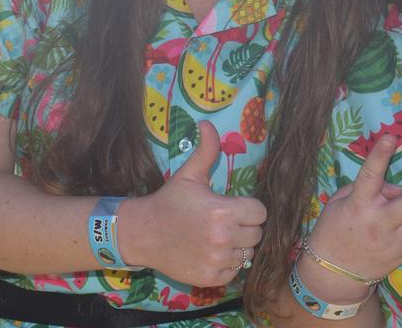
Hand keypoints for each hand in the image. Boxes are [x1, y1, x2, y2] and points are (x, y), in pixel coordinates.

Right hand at [120, 120, 266, 285]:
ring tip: (219, 238)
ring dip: (238, 247)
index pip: (260, 213)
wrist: (141, 233)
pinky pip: (234, 272)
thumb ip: (206, 150)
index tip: (236, 208)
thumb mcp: (188, 175)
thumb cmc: (169, 202)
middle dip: (245, 228)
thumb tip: (207, 123)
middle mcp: (223, 237)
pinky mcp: (209, 277)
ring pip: (247, 254)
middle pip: (256, 234)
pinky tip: (212, 253)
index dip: (250, 209)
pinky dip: (228, 264)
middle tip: (227, 223)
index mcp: (223, 211)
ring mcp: (216, 260)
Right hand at [302, 134, 401, 295]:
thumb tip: (394, 187)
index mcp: (358, 206)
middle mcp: (378, 223)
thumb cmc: (333, 231)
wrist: (333, 275)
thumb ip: (363, 188)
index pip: (370, 176)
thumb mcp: (339, 203)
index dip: (380, 155)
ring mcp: (393, 241)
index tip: (391, 137)